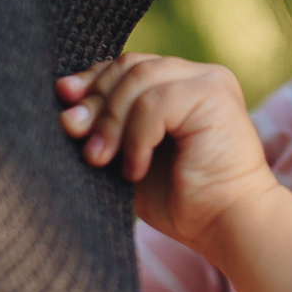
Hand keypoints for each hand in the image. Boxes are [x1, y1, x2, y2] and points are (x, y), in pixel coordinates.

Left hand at [58, 54, 280, 252]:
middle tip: (78, 140)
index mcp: (181, 84)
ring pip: (139, 79)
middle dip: (96, 101)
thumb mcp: (129, 160)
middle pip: (129, 66)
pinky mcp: (214, 94)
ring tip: (100, 160)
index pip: (127, 66)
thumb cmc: (182, 202)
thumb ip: (103, 133)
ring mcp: (209, 80)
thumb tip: (64, 113)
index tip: (64, 101)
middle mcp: (198, 75)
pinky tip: (135, 169)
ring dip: (111, 122)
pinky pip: (155, 102)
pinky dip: (136, 137)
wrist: (227, 226)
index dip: (92, 80)